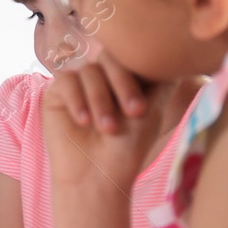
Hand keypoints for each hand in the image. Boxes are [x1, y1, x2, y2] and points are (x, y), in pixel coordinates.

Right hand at [41, 53, 174, 190]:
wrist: (96, 176)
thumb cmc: (127, 148)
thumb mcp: (151, 111)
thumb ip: (160, 80)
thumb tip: (170, 52)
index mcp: (125, 79)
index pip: (130, 58)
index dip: (137, 75)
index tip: (141, 108)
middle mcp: (102, 78)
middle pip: (110, 58)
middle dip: (122, 84)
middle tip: (133, 113)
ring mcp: (79, 84)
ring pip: (89, 71)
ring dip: (101, 100)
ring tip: (107, 128)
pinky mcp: (57, 93)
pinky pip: (66, 81)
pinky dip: (77, 100)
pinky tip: (83, 121)